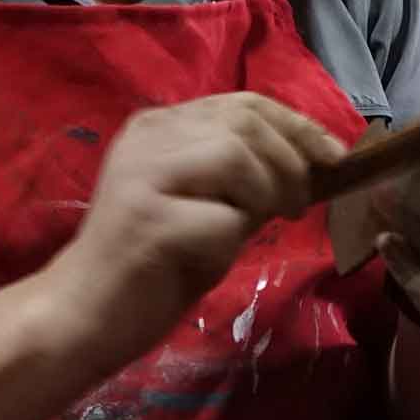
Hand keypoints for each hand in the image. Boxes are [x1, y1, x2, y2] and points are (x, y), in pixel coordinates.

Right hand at [40, 92, 345, 362]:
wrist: (84, 316)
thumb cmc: (152, 265)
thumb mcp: (207, 205)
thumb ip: (248, 178)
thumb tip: (314, 164)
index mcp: (159, 126)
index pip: (244, 104)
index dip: (298, 126)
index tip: (334, 156)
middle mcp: (148, 137)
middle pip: (246, 123)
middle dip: (291, 163)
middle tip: (297, 206)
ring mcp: (143, 175)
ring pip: (237, 158)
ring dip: (266, 195)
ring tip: (260, 227)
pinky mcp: (148, 221)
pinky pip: (223, 219)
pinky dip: (232, 239)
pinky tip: (209, 256)